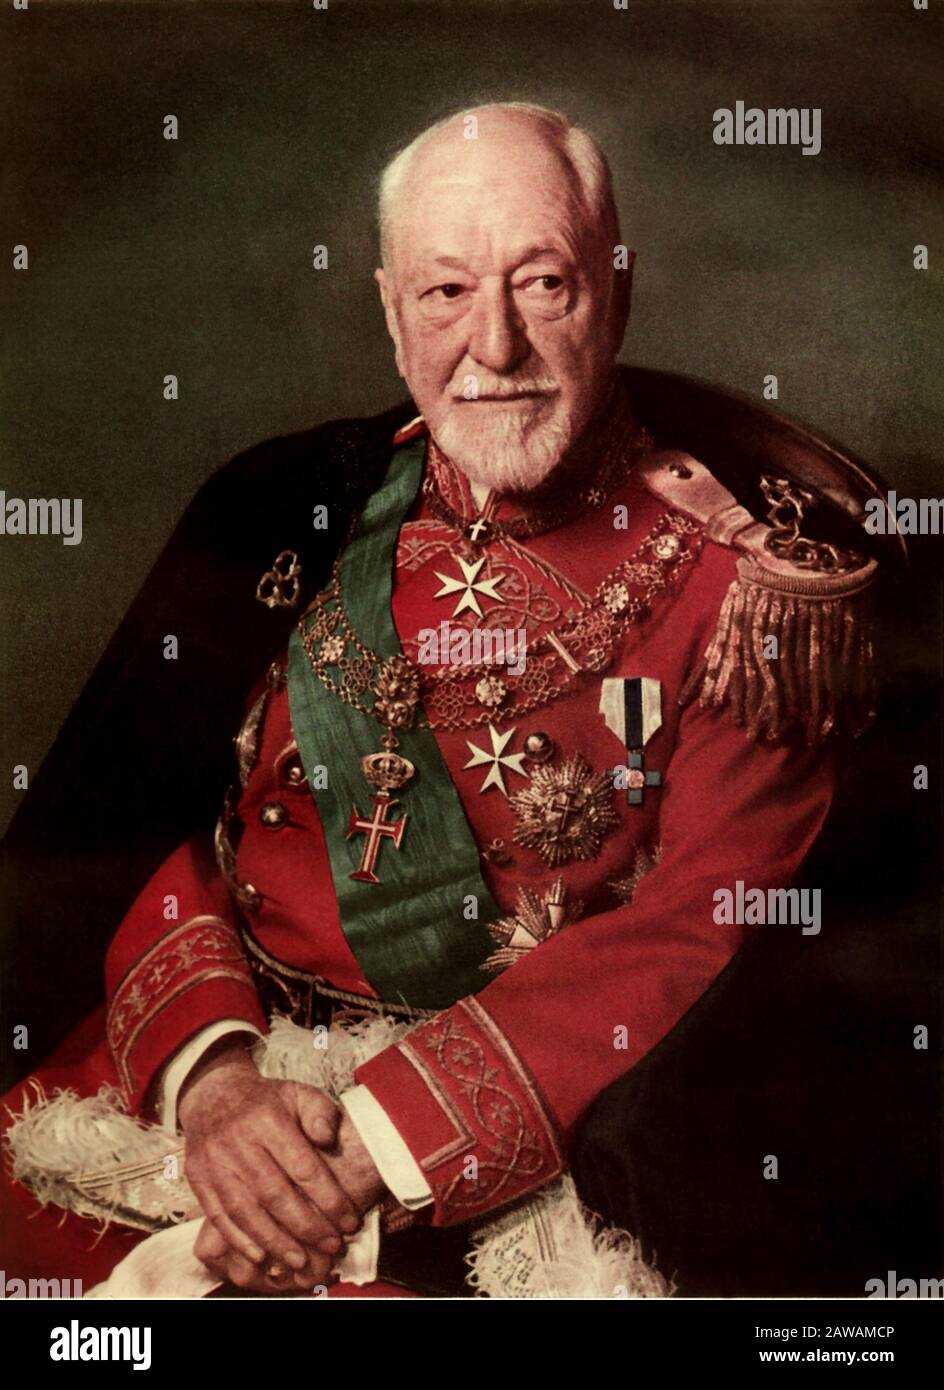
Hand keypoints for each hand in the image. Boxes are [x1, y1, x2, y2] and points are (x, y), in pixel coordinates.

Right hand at [192, 1108, 386, 1293]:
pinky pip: (218, 1216)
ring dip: (276, 1241)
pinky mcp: (198, 1180)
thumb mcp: (298, 1094)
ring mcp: (214, 1163)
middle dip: (306, 1227)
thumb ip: (320, 1113)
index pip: (302, 1166)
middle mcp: (238, 1142)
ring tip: (302, 1261)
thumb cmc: (267, 1102)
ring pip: (246, 1211)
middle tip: (332, 1247)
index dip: (329, 1198)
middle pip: (274, 1194)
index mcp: (268, 1119)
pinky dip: (240, 1240)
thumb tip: (328, 1139)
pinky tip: (262, 1256)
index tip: (349, 1221)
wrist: (213, 1097)